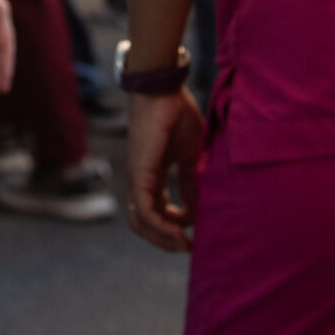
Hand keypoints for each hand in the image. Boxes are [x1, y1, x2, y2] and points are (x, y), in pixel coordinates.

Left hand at [123, 88, 205, 252]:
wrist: (163, 89)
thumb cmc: (176, 114)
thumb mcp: (189, 154)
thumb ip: (190, 179)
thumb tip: (198, 204)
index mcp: (150, 176)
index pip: (155, 212)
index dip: (173, 227)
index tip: (194, 233)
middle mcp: (139, 181)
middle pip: (143, 224)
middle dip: (165, 239)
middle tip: (187, 246)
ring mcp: (136, 178)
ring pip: (140, 223)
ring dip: (163, 238)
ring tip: (184, 244)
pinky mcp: (139, 174)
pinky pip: (145, 211)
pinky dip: (161, 227)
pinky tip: (181, 232)